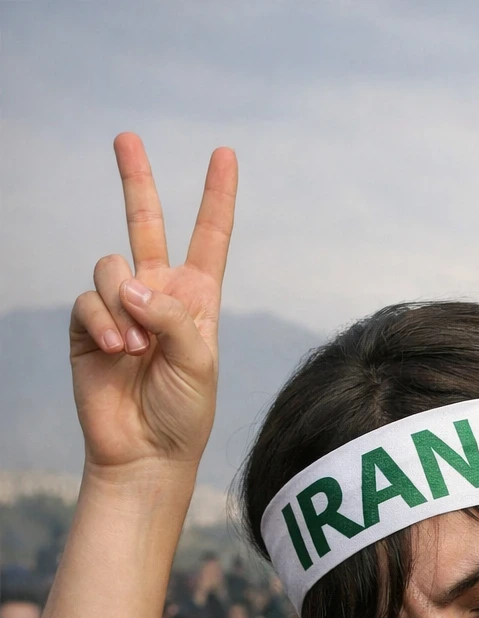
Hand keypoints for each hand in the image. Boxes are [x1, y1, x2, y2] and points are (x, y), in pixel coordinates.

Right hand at [69, 133, 236, 472]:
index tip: (225, 155)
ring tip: (136, 349)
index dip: (217, 197)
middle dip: (135, 180)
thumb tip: (129, 284)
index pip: (210, 239)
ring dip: (123, 305)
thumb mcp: (198, 361)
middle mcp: (157, 295)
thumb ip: (170, 315)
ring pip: (110, 266)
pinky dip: (104, 322)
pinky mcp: (88, 326)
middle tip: (126, 138)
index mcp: (197, 300)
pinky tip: (119, 352)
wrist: (146, 454)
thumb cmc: (184, 413)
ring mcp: (120, 308)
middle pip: (145, 224)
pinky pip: (89, 301)